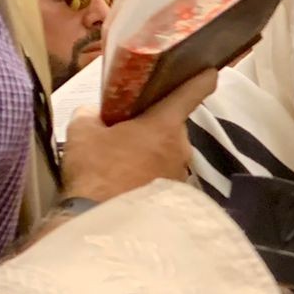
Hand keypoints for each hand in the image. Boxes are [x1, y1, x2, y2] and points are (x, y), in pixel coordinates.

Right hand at [61, 71, 216, 203]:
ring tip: (120, 161)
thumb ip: (92, 114)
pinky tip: (126, 182)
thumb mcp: (82, 132)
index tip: (211, 70)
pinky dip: (148, 175)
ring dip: (150, 152)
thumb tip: (96, 114)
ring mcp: (181, 175)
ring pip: (167, 152)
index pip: (191, 93)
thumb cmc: (95, 170)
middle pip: (171, 126)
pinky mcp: (175, 197)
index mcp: (164, 124)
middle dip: (153, 125)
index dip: (201, 78)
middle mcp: (181, 148)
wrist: (101, 224)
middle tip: (125, 129)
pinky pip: (162, 176)